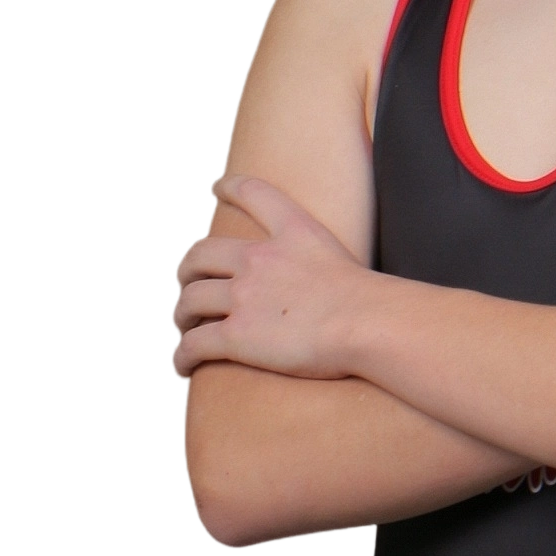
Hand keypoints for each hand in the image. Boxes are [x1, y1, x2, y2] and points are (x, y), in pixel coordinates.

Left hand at [166, 172, 370, 380]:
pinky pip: (194, 345)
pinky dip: (181, 357)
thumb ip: (332, 269)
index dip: (231, 188)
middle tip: (188, 285)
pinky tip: (181, 368)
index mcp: (292, 233)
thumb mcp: (351, 264)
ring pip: (191, 301)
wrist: (367, 323)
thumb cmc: (374, 303)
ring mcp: (244, 296)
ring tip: (184, 327)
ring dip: (181, 315)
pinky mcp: (236, 336)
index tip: (217, 187)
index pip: (254, 194)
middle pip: (202, 254)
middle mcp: (259, 259)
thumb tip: (339, 294)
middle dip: (188, 270)